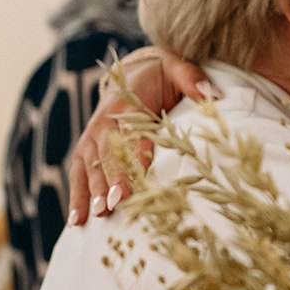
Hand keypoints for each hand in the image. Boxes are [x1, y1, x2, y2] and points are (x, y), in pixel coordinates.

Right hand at [66, 48, 211, 222]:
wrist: (132, 73)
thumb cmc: (160, 76)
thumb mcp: (177, 68)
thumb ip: (191, 79)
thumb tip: (213, 95)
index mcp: (127, 104)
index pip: (131, 133)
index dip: (133, 156)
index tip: (136, 179)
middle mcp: (104, 121)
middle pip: (107, 154)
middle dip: (110, 181)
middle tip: (113, 205)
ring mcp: (92, 136)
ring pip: (89, 166)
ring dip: (90, 192)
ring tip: (94, 217)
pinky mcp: (86, 148)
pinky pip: (78, 172)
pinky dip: (76, 196)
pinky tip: (76, 220)